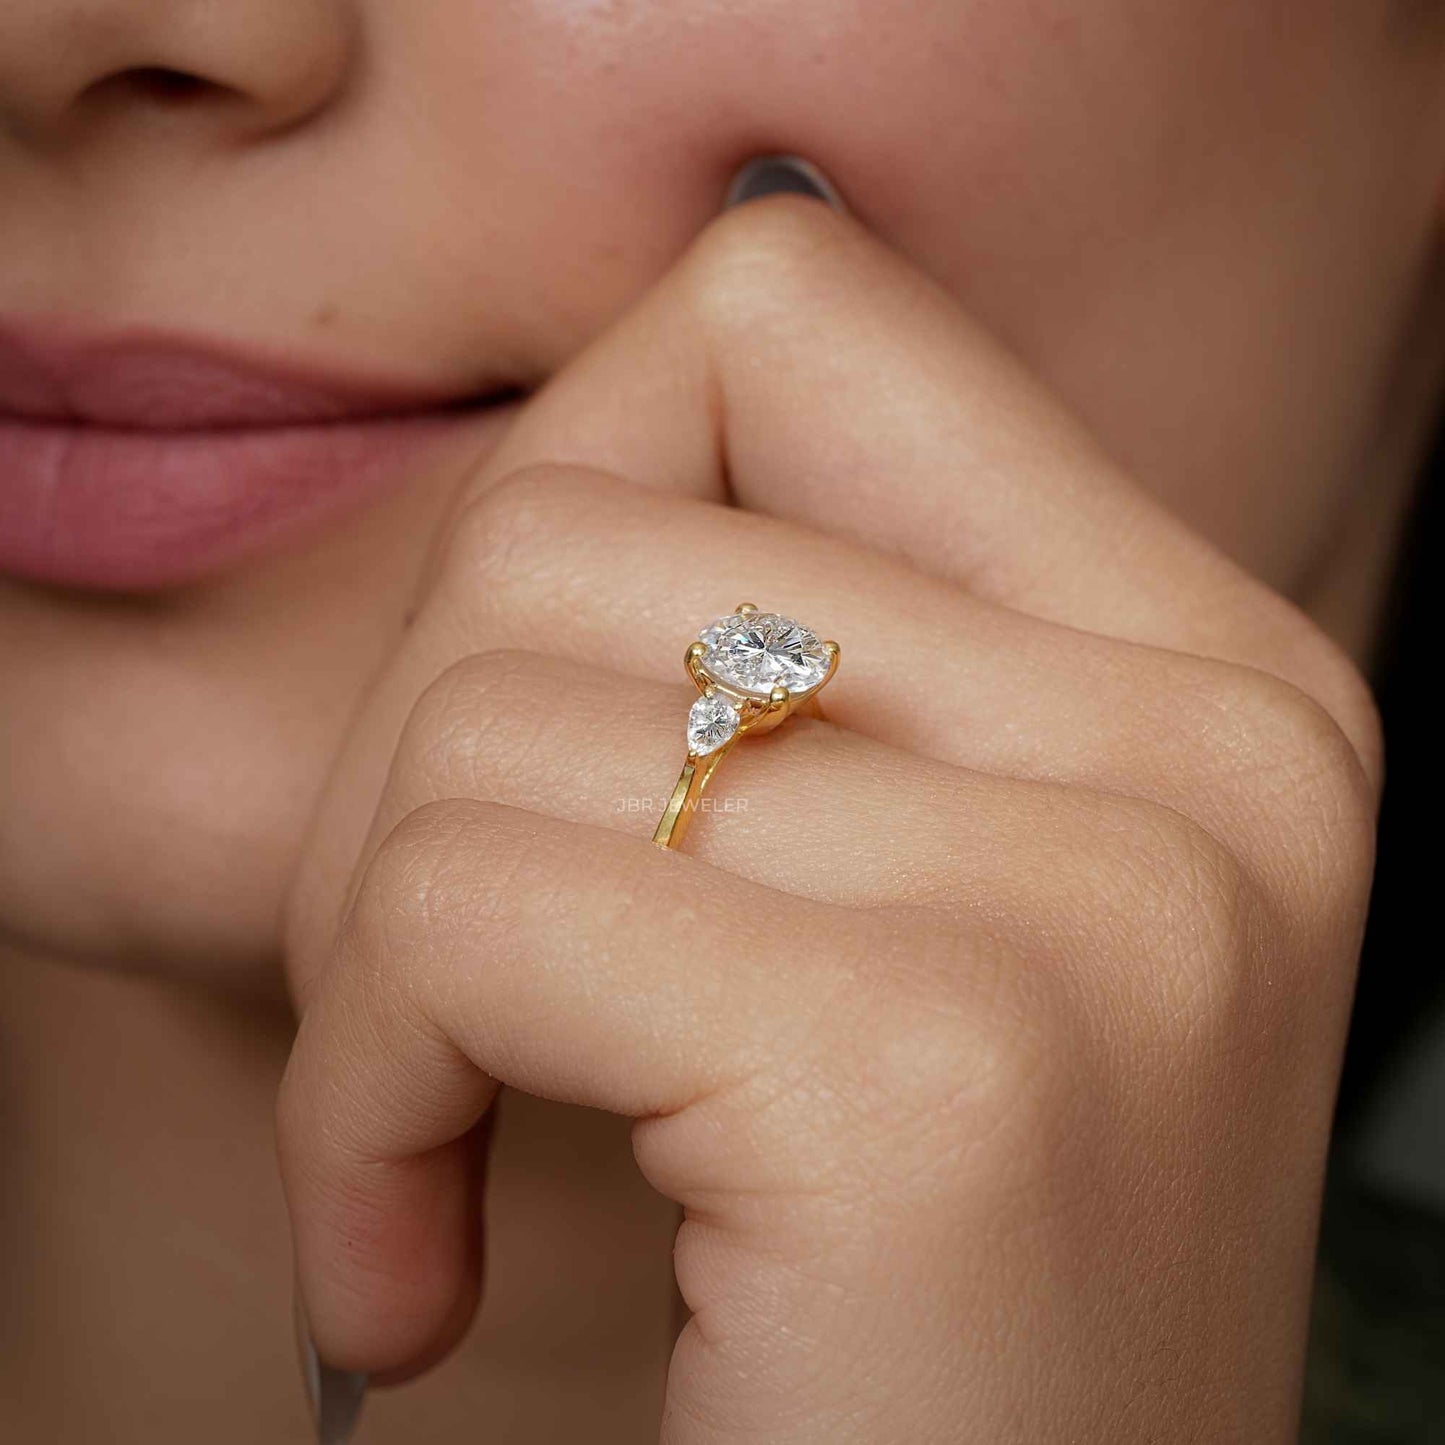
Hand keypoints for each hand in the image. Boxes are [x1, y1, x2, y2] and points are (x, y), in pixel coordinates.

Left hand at [278, 198, 1378, 1440]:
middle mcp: (1204, 741)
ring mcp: (1104, 892)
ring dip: (370, 955)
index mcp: (1202, 668)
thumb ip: (799, 638)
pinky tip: (425, 1259)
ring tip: (450, 1128)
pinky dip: (361, 1091)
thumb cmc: (897, 1285)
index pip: (795, 312)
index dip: (582, 487)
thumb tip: (662, 356)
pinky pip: (450, 903)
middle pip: (570, 523)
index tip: (567, 724)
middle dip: (419, 771)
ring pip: (476, 707)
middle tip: (452, 1001)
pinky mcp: (933, 1065)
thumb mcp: (904, 900)